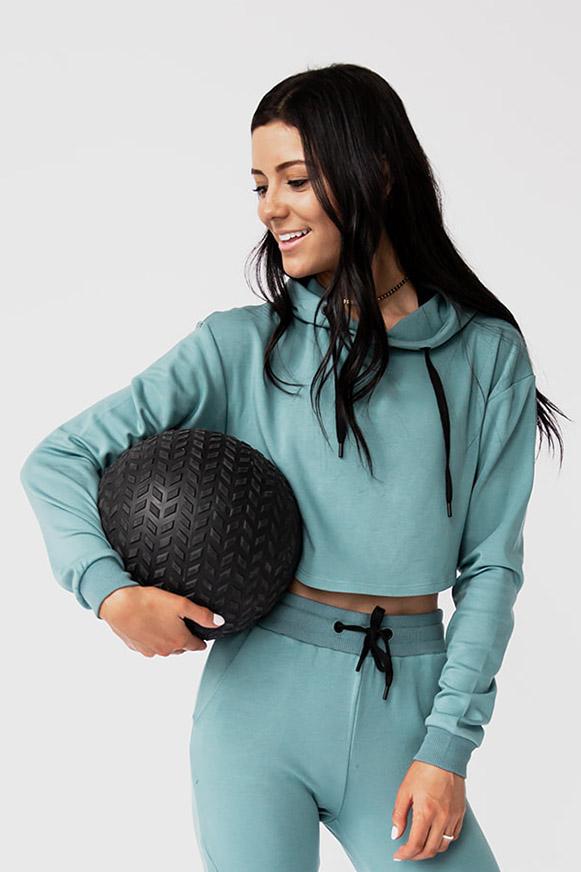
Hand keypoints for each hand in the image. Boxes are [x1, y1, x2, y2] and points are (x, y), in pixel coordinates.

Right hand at [98, 585, 221, 655]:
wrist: (118, 605)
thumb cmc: (149, 603)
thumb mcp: (181, 604)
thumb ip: (202, 615)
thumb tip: (220, 623)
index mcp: (179, 641)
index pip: (197, 646)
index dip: (201, 639)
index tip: (201, 634)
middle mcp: (165, 650)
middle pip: (181, 647)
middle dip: (184, 638)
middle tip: (182, 623)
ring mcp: (150, 651)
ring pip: (165, 648)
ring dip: (167, 639)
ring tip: (164, 622)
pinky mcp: (136, 648)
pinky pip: (150, 646)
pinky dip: (152, 638)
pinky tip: (149, 625)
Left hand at [391, 760, 465, 861]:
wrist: (444, 757)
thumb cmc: (424, 770)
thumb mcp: (404, 790)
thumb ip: (399, 815)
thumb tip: (395, 834)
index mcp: (425, 812)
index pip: (415, 844)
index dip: (405, 854)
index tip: (399, 855)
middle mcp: (441, 818)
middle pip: (430, 849)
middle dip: (416, 856)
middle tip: (407, 854)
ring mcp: (453, 817)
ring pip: (443, 846)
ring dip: (430, 851)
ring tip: (420, 847)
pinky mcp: (460, 814)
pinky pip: (454, 836)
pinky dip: (443, 842)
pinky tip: (435, 837)